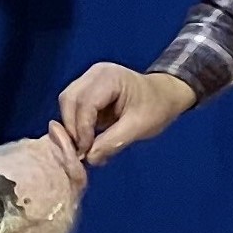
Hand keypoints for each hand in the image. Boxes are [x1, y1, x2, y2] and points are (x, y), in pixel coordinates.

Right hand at [57, 62, 196, 163]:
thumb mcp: (139, 128)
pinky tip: (86, 137)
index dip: (81, 129)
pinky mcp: (87, 88)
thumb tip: (89, 158)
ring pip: (67, 102)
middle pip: (69, 99)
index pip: (85, 103)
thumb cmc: (157, 107)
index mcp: (109, 77)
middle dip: (72, 127)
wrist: (165, 95)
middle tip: (81, 151)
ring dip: (72, 126)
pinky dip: (76, 123)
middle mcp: (95, 73)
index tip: (86, 152)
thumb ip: (113, 142)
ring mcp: (89, 78)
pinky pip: (73, 105)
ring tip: (84, 145)